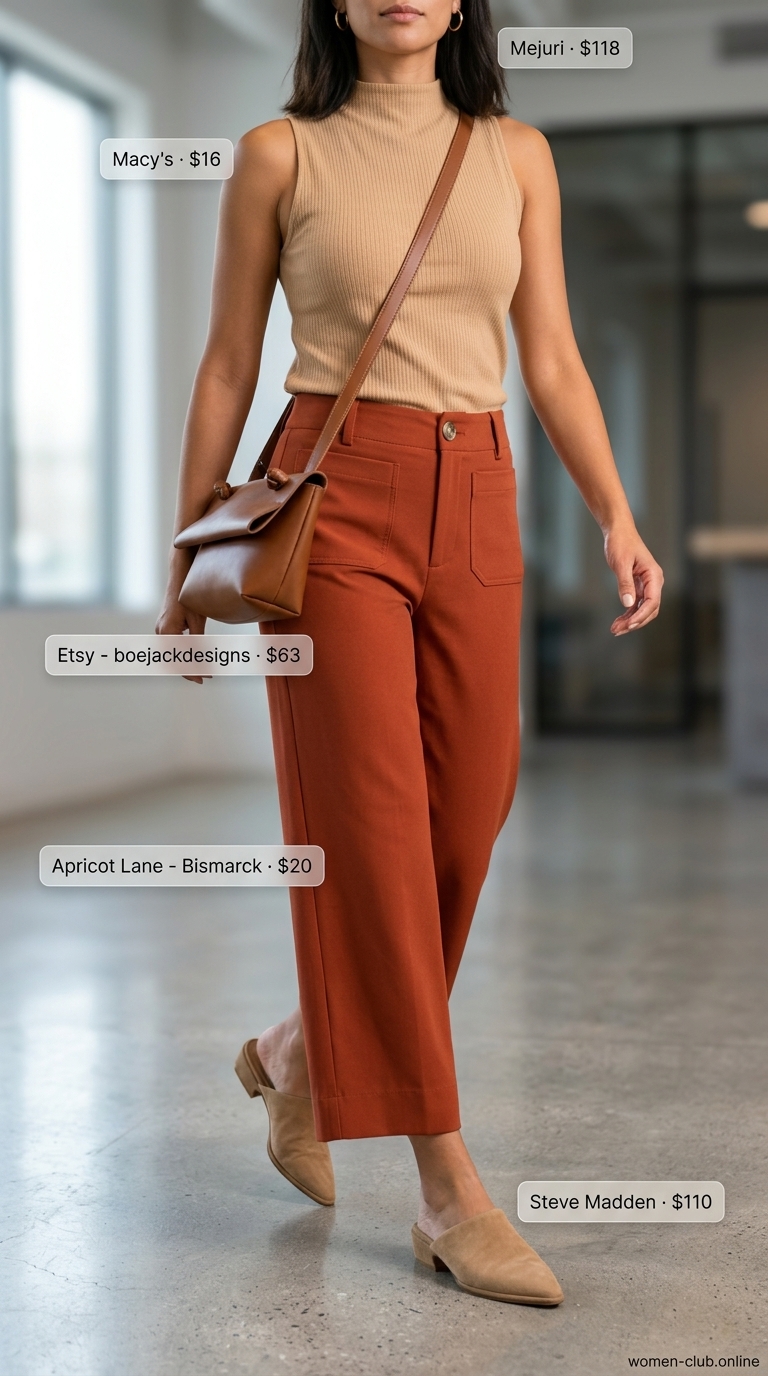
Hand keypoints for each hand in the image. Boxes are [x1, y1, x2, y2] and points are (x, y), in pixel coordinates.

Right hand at [156, 575, 206, 683]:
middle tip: (204, 678)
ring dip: (185, 663)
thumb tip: (202, 662)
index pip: (179, 659)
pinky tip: (194, 657)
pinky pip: (172, 646)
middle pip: (173, 660)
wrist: (179, 580)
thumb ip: (197, 641)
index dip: (192, 671)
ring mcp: (161, 630)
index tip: (204, 678)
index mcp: (167, 632)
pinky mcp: (164, 627)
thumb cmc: (188, 597)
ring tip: (201, 670)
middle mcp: (161, 633)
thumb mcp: (197, 621)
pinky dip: (182, 654)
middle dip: (188, 670)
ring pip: (172, 654)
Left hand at [604, 522, 663, 636]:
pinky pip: (636, 605)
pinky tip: (618, 622)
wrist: (618, 532)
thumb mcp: (621, 563)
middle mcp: (654, 582)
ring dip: (630, 621)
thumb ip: (625, 583)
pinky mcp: (638, 587)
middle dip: (635, 622)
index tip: (628, 625)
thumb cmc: (621, 543)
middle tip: (617, 630)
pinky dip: (628, 614)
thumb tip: (629, 604)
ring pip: (643, 610)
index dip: (641, 616)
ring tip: (615, 629)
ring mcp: (647, 585)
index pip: (652, 602)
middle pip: (650, 610)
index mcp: (654, 576)